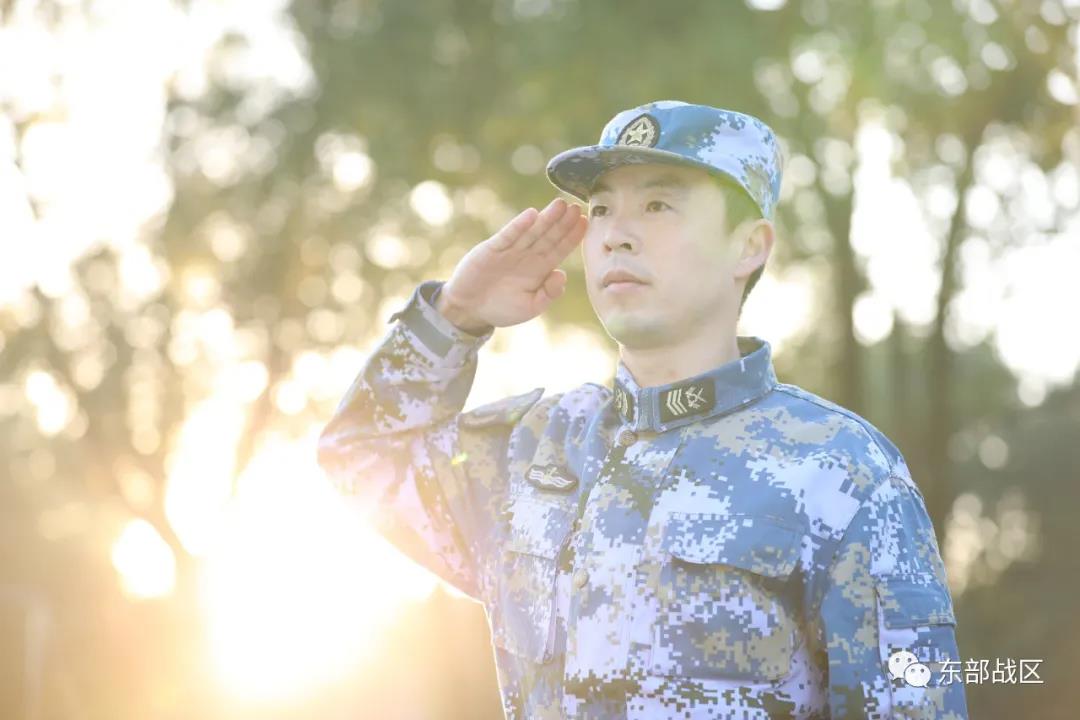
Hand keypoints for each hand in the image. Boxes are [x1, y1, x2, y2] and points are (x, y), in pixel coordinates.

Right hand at [437, 198, 586, 331]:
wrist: (469, 309)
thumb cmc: (501, 309)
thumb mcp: (530, 307)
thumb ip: (548, 294)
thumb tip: (561, 274)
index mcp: (539, 269)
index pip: (560, 249)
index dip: (572, 236)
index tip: (585, 222)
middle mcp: (527, 256)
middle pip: (549, 235)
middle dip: (563, 222)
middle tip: (577, 206)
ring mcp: (510, 251)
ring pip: (532, 231)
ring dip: (546, 218)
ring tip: (560, 204)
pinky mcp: (492, 249)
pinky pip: (508, 235)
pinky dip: (519, 225)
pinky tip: (531, 214)